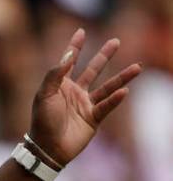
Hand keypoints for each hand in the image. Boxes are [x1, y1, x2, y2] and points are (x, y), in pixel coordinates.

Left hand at [30, 28, 141, 164]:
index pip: (69, 62)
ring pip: (107, 87)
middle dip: (103, 56)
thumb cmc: (42, 121)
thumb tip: (69, 54)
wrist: (48, 148)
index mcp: (60, 86)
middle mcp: (74, 93)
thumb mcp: (44, 94)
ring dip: (122, 78)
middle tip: (115, 41)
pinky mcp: (93, 118)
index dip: (75, 47)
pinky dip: (115, 99)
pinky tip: (124, 91)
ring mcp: (85, 105)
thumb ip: (55, 74)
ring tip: (137, 67)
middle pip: (93, 70)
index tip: (81, 32)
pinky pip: (107, 106)